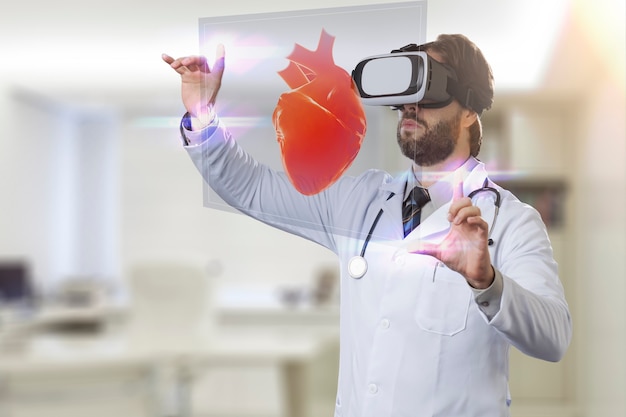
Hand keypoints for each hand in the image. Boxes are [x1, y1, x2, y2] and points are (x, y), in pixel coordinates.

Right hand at [162, 45, 224, 128]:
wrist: (197, 111)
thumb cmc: (205, 108)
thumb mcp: (207, 107)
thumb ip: (206, 109)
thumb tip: (203, 116)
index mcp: (213, 77)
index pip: (218, 64)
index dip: (220, 56)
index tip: (220, 46)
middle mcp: (204, 73)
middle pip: (198, 60)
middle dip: (191, 59)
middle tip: (184, 63)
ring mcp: (194, 74)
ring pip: (187, 62)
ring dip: (180, 61)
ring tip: (175, 65)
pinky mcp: (186, 76)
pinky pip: (179, 67)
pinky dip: (172, 61)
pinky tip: (165, 57)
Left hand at [405, 172, 494, 288]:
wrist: (470, 272)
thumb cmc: (458, 260)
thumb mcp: (438, 252)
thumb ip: (425, 248)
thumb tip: (409, 248)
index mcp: (457, 223)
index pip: (458, 202)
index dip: (458, 189)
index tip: (457, 175)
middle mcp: (467, 222)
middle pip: (466, 201)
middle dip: (457, 204)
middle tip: (449, 217)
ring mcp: (475, 228)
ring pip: (475, 208)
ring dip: (463, 211)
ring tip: (455, 222)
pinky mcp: (482, 235)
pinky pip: (482, 221)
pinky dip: (475, 218)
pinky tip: (467, 222)